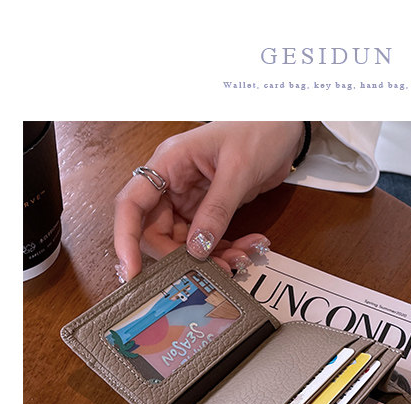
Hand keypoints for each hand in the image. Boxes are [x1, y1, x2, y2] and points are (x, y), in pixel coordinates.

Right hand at [113, 121, 304, 279]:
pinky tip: (249, 246)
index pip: (131, 204)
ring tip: (240, 257)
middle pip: (157, 232)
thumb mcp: (238, 170)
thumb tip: (197, 248)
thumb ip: (217, 209)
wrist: (285, 127)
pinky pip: (208, 240)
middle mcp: (173, 184)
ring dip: (212, 257)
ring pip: (186, 243)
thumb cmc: (258, 130)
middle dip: (182, 257)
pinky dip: (226, 249)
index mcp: (168, 164)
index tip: (131, 269)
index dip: (125, 238)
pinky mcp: (210, 210)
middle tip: (213, 269)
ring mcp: (190, 199)